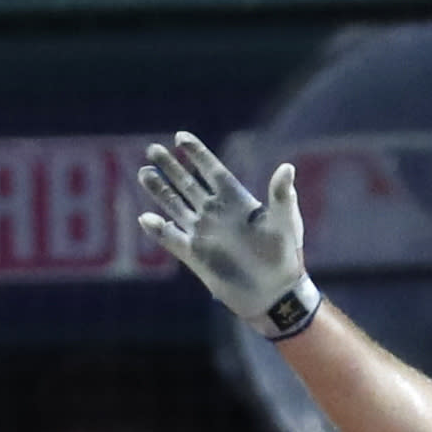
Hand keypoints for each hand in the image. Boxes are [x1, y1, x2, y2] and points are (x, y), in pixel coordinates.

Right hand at [137, 132, 320, 338]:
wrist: (274, 294)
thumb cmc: (285, 256)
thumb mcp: (287, 222)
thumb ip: (282, 195)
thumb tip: (287, 167)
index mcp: (237, 201)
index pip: (212, 171)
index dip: (197, 154)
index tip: (180, 137)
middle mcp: (217, 213)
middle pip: (188, 184)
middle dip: (171, 166)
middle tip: (153, 149)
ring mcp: (204, 233)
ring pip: (175, 206)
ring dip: (159, 190)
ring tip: (144, 172)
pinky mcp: (195, 256)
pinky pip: (171, 238)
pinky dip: (158, 230)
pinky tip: (145, 218)